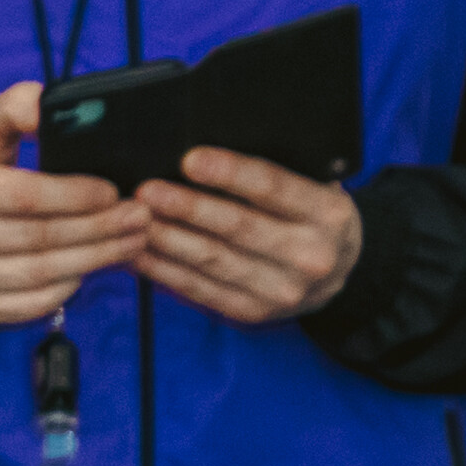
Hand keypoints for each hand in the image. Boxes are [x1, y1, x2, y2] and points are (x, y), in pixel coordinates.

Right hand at [0, 81, 151, 328]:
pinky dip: (71, 287)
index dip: (75, 195)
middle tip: (140, 217)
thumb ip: (14, 109)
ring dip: (98, 258)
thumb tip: (52, 101)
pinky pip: (35, 303)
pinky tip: (91, 267)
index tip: (113, 191)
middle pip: (41, 238)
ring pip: (44, 273)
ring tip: (131, 240)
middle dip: (101, 228)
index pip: (24, 194)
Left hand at [134, 149, 362, 322]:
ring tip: (131, 219)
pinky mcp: (254, 311)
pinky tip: (136, 252)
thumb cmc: (306, 213)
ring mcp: (283, 290)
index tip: (189, 159)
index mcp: (327, 213)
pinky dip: (163, 270)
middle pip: (238, 227)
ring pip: (213, 261)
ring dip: (166, 239)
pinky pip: (200, 289)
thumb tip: (200, 154)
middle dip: (186, 208)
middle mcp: (311, 256)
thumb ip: (269, 171)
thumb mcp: (309, 185)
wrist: (334, 272)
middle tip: (145, 191)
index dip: (229, 172)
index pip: (273, 187)